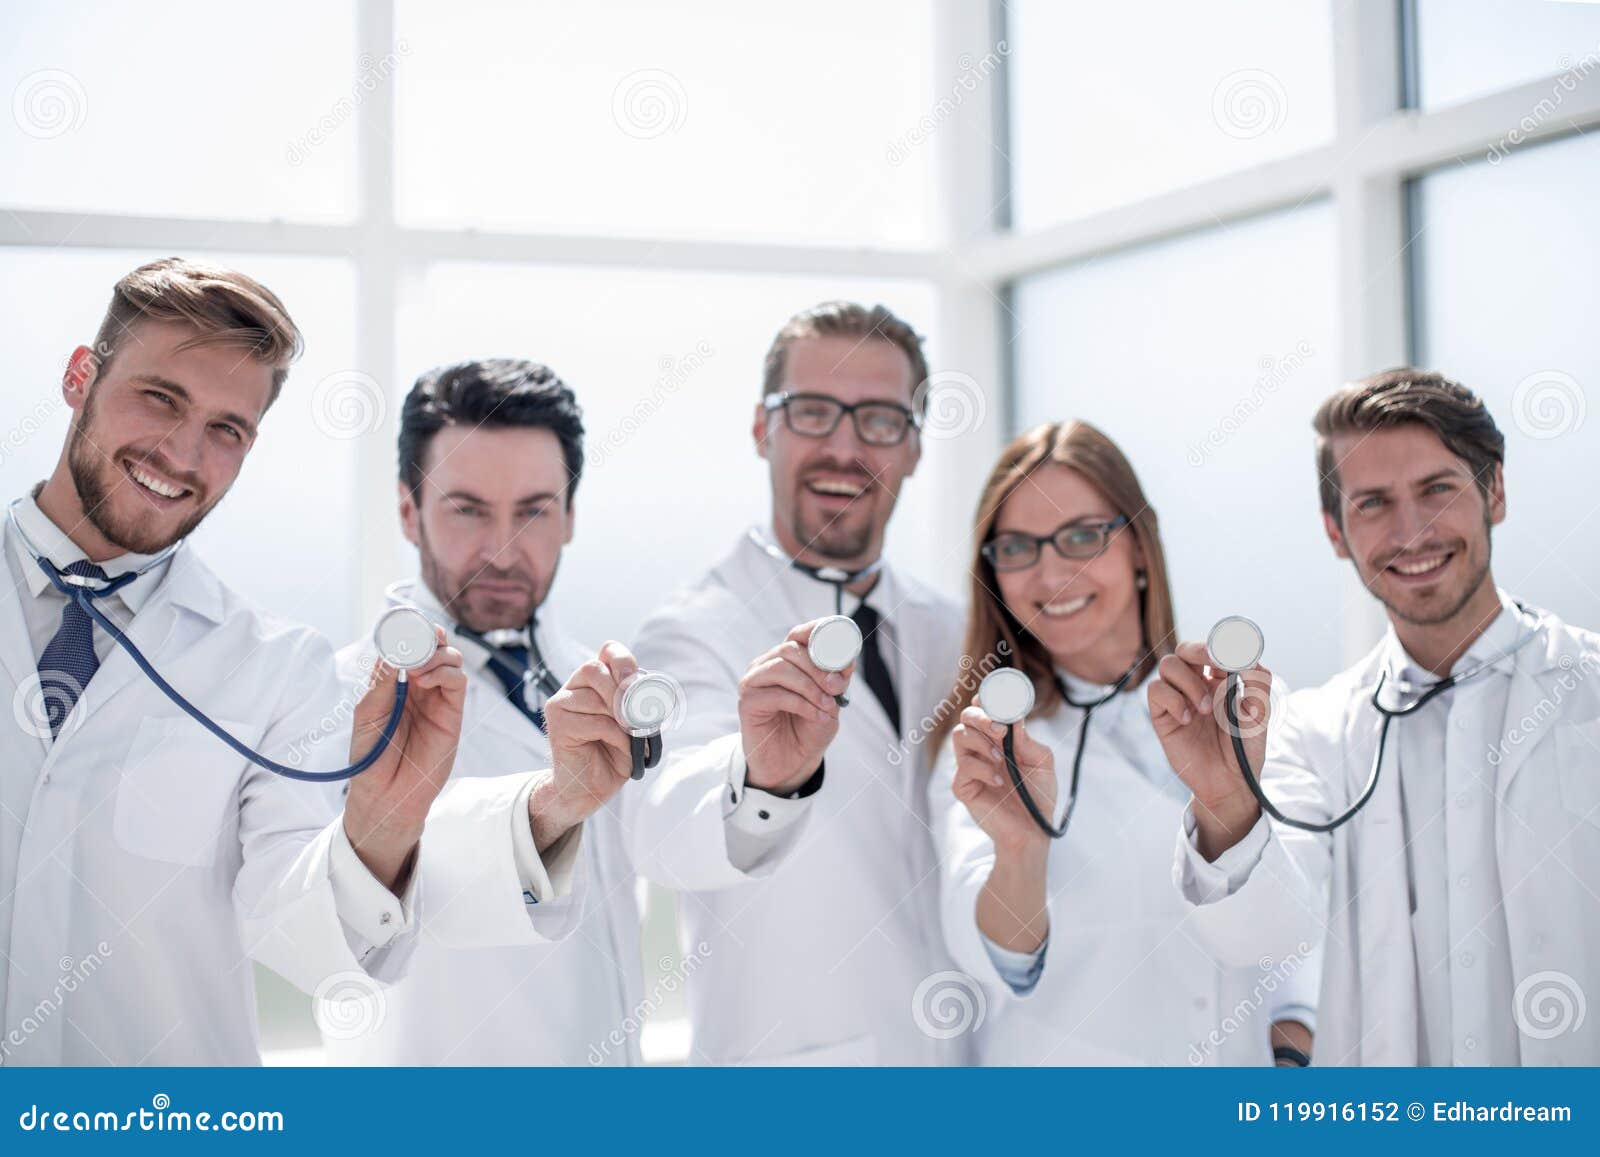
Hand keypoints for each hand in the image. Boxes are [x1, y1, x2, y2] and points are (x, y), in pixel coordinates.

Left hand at [344, 626, 466, 890]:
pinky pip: (458, 682)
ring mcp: (437, 699)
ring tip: (417, 668)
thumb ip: (383, 681)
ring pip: (450, 659)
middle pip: (434, 647)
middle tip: (416, 638)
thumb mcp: (367, 713)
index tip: (404, 621)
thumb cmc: (370, 756)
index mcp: (396, 683)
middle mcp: (419, 687)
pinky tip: (426, 680)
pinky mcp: (452, 714)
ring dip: (437, 653)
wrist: (384, 793)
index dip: (410, 631)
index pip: (408, 647)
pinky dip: (445, 672)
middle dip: (428, 635)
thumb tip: (393, 650)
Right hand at [531, 641, 638, 853]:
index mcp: (594, 681)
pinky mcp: (557, 724)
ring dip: (623, 721)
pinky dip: (616, 736)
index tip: (636, 680)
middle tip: (637, 718)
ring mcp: (561, 704)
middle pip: (595, 669)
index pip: (608, 652)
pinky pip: (596, 721)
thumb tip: (642, 691)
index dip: (623, 660)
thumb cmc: (613, 754)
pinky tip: (618, 748)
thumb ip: (636, 703)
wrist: (589, 789)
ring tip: (630, 739)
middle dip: (622, 692)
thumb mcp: (633, 724)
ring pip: (597, 698)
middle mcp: (574, 687)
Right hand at [738, 619, 850, 793]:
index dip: (817, 632)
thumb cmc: (809, 728)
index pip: (798, 634)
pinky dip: (802, 704)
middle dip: (819, 667)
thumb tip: (846, 659)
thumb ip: (837, 680)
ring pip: (782, 668)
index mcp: (788, 659)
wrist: (793, 763)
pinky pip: (776, 695)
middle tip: (837, 687)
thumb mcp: (832, 701)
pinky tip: (816, 715)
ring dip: (810, 686)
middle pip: (790, 649)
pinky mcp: (747, 702)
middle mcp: (767, 665)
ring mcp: (754, 682)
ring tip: (827, 705)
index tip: (839, 641)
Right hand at [950, 705, 1055, 856]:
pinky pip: (963, 768)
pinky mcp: (963, 785)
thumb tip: (1014, 718)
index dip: (987, 698)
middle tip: (1000, 729)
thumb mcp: (1043, 763)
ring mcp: (971, 765)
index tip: (997, 697)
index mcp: (1001, 737)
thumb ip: (1028, 740)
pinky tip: (998, 782)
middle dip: (981, 716)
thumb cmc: (1039, 795)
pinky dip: (982, 770)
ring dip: (981, 742)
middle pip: (967, 716)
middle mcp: (983, 747)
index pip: (987, 708)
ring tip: (1000, 759)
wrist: (1033, 830)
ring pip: (960, 735)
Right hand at [1147, 641, 1269, 857]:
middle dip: (1198, 649)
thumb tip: (1245, 654)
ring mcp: (1178, 698)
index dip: (1218, 644)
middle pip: (1185, 649)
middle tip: (1212, 661)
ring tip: (1204, 709)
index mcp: (1220, 679)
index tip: (1230, 653)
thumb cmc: (1245, 748)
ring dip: (1188, 681)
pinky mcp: (1162, 715)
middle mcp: (1197, 684)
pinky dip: (1173, 700)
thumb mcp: (1260, 711)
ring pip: (1168, 665)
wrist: (1230, 782)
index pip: (1212, 648)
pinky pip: (1156, 691)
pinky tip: (1188, 719)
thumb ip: (1257, 679)